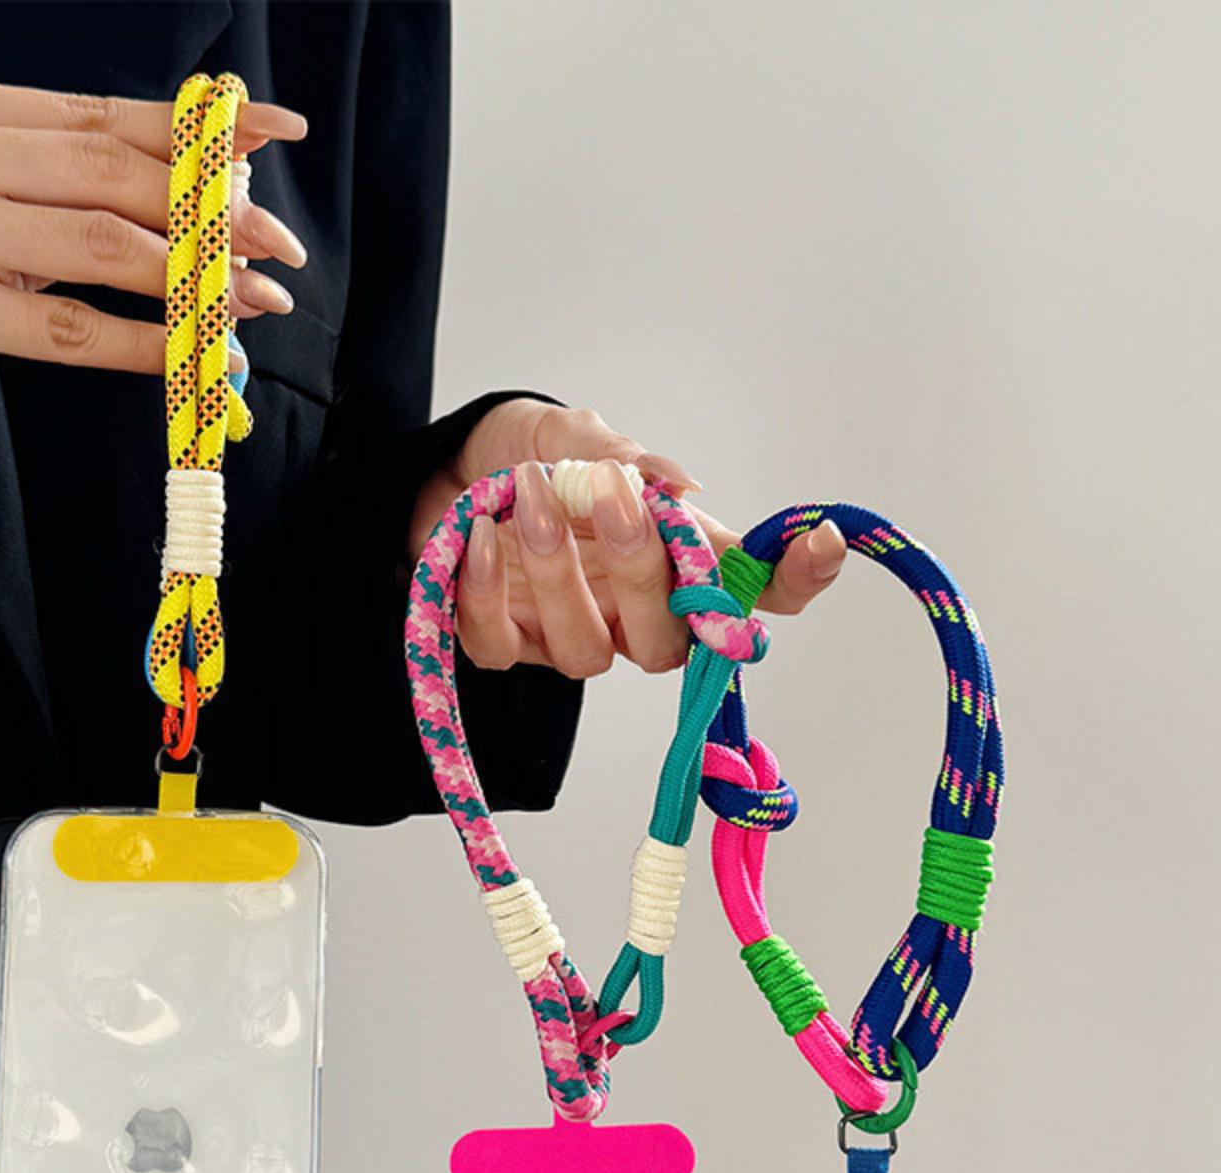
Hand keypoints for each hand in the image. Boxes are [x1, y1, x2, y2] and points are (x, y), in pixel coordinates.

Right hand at [0, 69, 308, 476]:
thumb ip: (51, 187)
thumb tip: (194, 189)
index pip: (93, 111)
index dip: (193, 129)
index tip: (275, 136)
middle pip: (107, 169)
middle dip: (209, 209)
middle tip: (277, 244)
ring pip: (100, 243)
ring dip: (193, 278)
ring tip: (252, 303)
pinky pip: (69, 327)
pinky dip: (143, 342)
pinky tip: (192, 355)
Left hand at [409, 398, 845, 676]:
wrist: (434, 469)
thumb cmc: (519, 454)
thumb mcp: (568, 434)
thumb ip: (618, 456)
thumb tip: (680, 487)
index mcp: (667, 559)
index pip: (747, 591)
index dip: (793, 581)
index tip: (824, 539)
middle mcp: (627, 612)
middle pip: (669, 639)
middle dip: (645, 571)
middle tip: (614, 496)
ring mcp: (565, 636)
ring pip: (586, 653)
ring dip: (559, 573)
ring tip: (529, 493)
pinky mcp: (502, 645)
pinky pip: (502, 647)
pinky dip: (487, 592)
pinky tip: (477, 533)